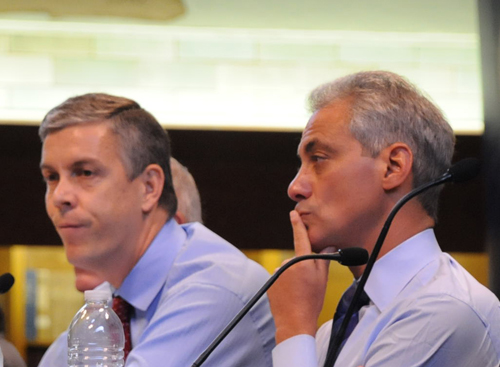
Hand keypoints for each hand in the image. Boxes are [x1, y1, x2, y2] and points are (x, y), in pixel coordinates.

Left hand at [267, 210, 333, 343]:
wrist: (294, 322)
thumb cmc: (311, 302)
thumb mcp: (322, 280)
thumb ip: (323, 260)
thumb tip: (327, 246)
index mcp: (302, 262)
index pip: (300, 238)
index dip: (297, 225)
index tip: (293, 213)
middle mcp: (287, 264)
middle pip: (297, 259)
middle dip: (302, 267)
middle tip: (308, 285)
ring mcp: (277, 273)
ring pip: (288, 269)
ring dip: (293, 277)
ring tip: (299, 292)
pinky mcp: (270, 282)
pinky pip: (280, 278)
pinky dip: (285, 284)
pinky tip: (290, 295)